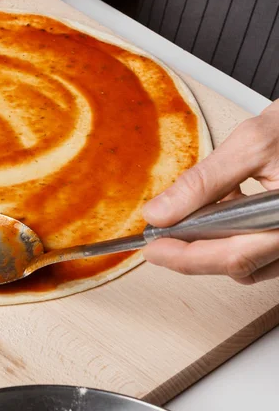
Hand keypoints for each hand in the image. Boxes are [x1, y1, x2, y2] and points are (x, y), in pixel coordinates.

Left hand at [142, 100, 278, 283]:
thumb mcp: (249, 145)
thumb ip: (201, 182)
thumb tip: (158, 213)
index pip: (234, 257)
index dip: (185, 258)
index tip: (152, 248)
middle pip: (238, 266)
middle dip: (190, 254)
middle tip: (156, 240)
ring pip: (247, 264)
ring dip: (211, 246)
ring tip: (191, 216)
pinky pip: (257, 252)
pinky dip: (230, 238)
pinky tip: (220, 211)